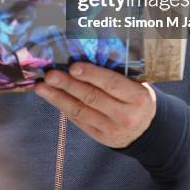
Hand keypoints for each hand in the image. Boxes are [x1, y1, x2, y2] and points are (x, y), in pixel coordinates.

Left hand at [36, 63, 155, 147]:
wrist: (147, 130)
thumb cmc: (138, 97)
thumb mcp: (138, 84)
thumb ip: (119, 73)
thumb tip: (89, 53)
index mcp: (138, 97)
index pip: (112, 84)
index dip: (91, 74)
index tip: (73, 66)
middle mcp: (125, 115)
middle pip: (92, 98)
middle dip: (68, 85)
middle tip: (50, 74)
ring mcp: (111, 129)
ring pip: (81, 111)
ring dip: (58, 97)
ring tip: (42, 86)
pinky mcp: (99, 137)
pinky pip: (78, 120)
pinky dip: (63, 107)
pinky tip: (51, 97)